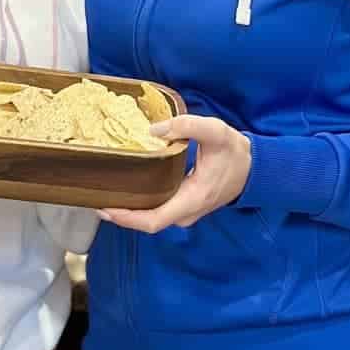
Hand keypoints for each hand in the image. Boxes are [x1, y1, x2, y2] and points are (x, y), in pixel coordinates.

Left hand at [99, 114, 250, 232]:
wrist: (254, 168)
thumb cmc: (234, 152)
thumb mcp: (215, 131)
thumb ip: (186, 126)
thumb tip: (154, 130)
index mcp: (192, 199)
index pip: (153, 221)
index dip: (126, 218)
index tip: (104, 207)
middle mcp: (186, 213)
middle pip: (147, 223)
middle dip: (121, 213)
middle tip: (96, 195)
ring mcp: (185, 212)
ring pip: (151, 218)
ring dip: (129, 209)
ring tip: (106, 191)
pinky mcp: (183, 206)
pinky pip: (156, 210)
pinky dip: (140, 204)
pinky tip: (127, 188)